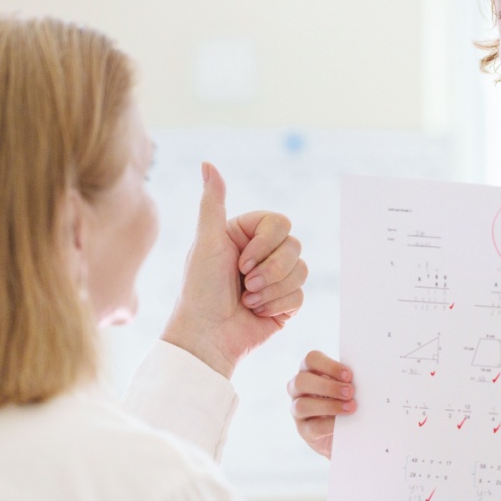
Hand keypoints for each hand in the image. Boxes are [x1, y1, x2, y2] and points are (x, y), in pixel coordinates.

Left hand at [162, 162, 308, 378]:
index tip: (241, 262)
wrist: (206, 337)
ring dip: (272, 289)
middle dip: (270, 270)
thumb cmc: (199, 290)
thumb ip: (213, 203)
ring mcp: (275, 278)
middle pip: (294, 246)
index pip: (281, 223)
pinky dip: (276, 305)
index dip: (266, 244)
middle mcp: (262, 253)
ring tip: (247, 300)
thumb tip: (208, 163)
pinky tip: (256, 312)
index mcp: (245, 234)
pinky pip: (300, 295)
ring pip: (301, 270)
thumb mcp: (206, 243)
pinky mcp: (285, 303)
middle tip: (244, 284)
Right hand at [287, 350, 355, 457]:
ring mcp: (297, 410)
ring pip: (302, 405)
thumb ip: (347, 381)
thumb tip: (362, 379)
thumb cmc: (345, 400)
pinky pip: (312, 427)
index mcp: (309, 370)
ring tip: (350, 407)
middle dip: (328, 386)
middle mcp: (298, 388)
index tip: (349, 375)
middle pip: (302, 381)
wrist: (345, 430)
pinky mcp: (303, 430)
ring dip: (328, 406)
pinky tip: (341, 424)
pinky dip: (328, 425)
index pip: (312, 359)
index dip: (329, 366)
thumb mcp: (345, 386)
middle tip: (350, 392)